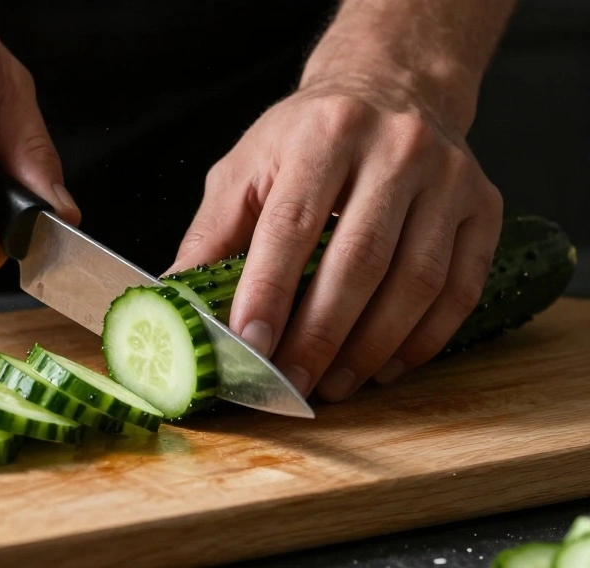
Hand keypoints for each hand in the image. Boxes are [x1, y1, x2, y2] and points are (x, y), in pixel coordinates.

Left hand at [168, 76, 502, 401]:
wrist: (394, 89)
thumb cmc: (307, 137)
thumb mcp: (247, 166)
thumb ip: (212, 231)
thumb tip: (176, 297)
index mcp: (325, 134)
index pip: (293, 225)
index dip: (270, 291)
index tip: (250, 344)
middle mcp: (396, 149)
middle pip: (359, 260)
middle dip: (320, 334)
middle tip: (291, 382)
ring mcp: (449, 179)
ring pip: (416, 282)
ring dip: (372, 347)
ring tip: (334, 384)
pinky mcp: (485, 208)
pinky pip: (460, 289)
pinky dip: (423, 339)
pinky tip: (385, 365)